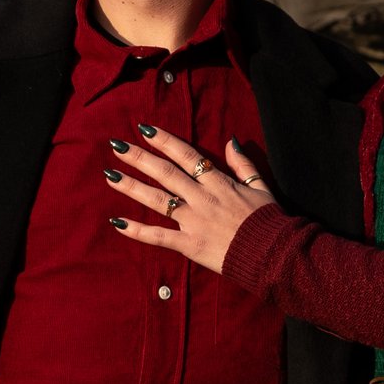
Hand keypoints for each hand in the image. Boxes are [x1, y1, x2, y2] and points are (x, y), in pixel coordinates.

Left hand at [103, 127, 273, 275]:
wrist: (273, 253)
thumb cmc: (268, 221)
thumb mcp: (260, 187)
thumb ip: (243, 164)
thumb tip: (230, 141)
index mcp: (218, 182)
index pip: (186, 155)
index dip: (165, 141)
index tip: (144, 130)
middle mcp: (202, 198)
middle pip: (165, 173)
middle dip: (139, 158)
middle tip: (116, 145)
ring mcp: (193, 221)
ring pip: (157, 200)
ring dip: (131, 186)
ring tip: (110, 175)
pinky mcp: (189, 245)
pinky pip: (158, 236)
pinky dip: (136, 230)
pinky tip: (116, 221)